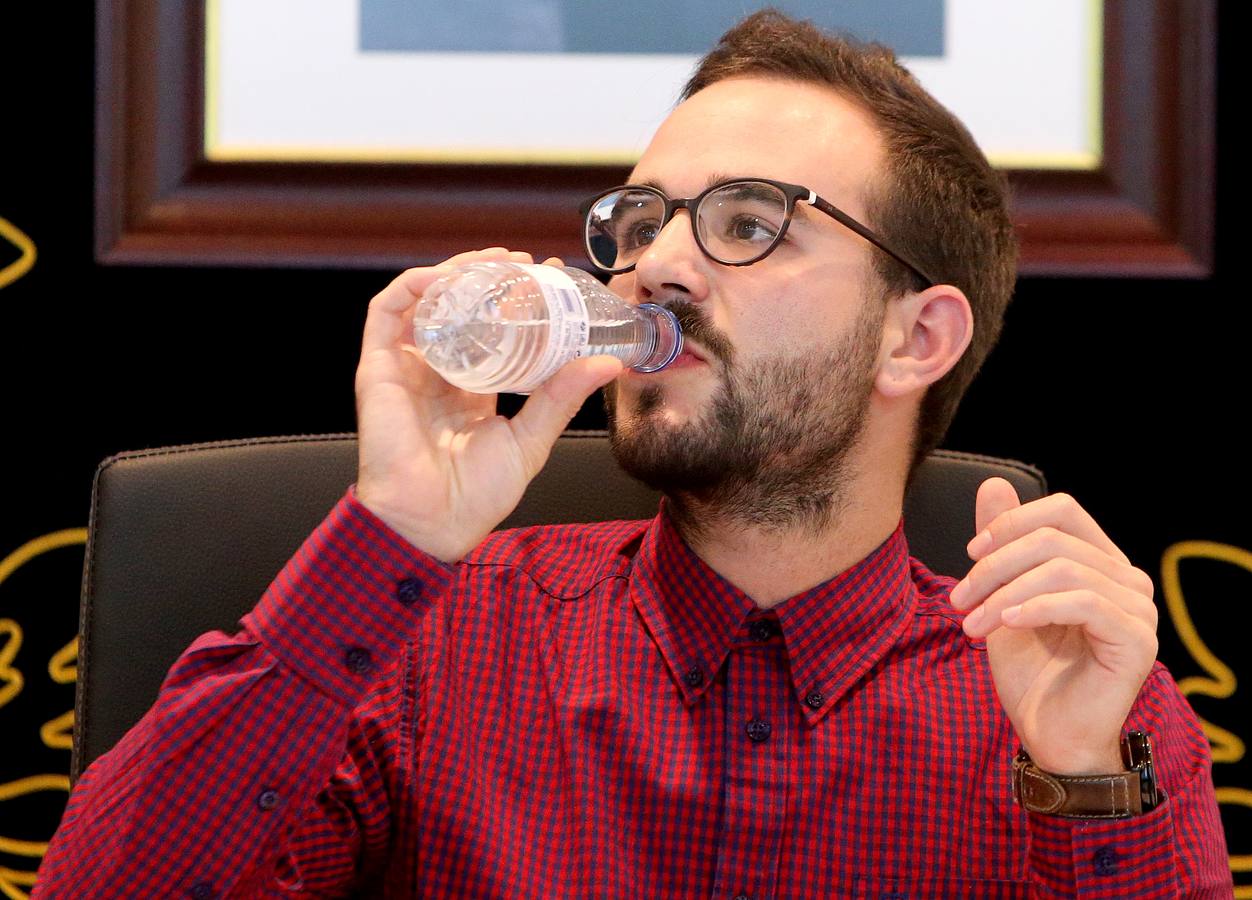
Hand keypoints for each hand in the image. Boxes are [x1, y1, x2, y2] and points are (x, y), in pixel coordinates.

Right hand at [354, 247, 622, 561]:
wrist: (432, 523)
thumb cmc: (476, 495)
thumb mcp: (531, 438)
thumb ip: (562, 397)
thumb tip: (608, 362)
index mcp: (470, 388)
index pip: (493, 329)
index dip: (517, 300)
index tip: (550, 280)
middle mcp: (437, 371)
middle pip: (460, 307)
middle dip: (491, 276)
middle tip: (527, 263)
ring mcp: (406, 366)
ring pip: (426, 299)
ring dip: (457, 271)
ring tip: (493, 261)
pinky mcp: (378, 367)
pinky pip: (389, 310)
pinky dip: (417, 284)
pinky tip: (450, 275)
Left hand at [948, 478, 1158, 774]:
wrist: (1048, 735)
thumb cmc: (1031, 670)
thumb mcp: (1003, 597)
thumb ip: (1002, 544)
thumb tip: (993, 483)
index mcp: (1100, 562)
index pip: (1063, 510)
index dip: (1012, 522)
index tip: (970, 553)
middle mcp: (1127, 579)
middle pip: (1054, 538)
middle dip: (995, 565)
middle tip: (959, 599)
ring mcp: (1138, 609)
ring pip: (1062, 568)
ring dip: (1004, 593)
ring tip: (973, 624)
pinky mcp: (1137, 639)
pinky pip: (1082, 602)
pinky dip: (1034, 607)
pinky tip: (1005, 626)